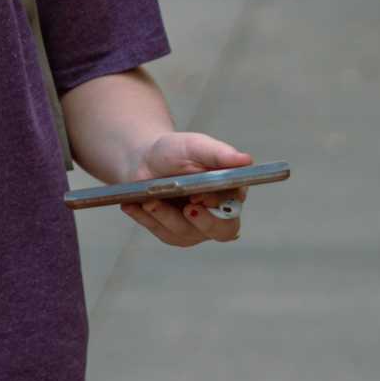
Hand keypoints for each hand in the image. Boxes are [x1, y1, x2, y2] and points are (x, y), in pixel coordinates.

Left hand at [119, 130, 252, 249]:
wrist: (143, 160)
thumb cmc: (175, 151)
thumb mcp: (196, 147)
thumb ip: (219, 154)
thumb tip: (246, 160)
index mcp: (229, 192)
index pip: (233, 208)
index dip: (219, 206)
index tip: (199, 196)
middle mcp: (217, 214)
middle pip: (220, 231)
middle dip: (202, 221)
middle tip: (186, 208)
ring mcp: (195, 228)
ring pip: (185, 232)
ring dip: (165, 216)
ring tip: (149, 200)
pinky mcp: (172, 233)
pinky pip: (161, 232)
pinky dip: (146, 218)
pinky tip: (132, 205)